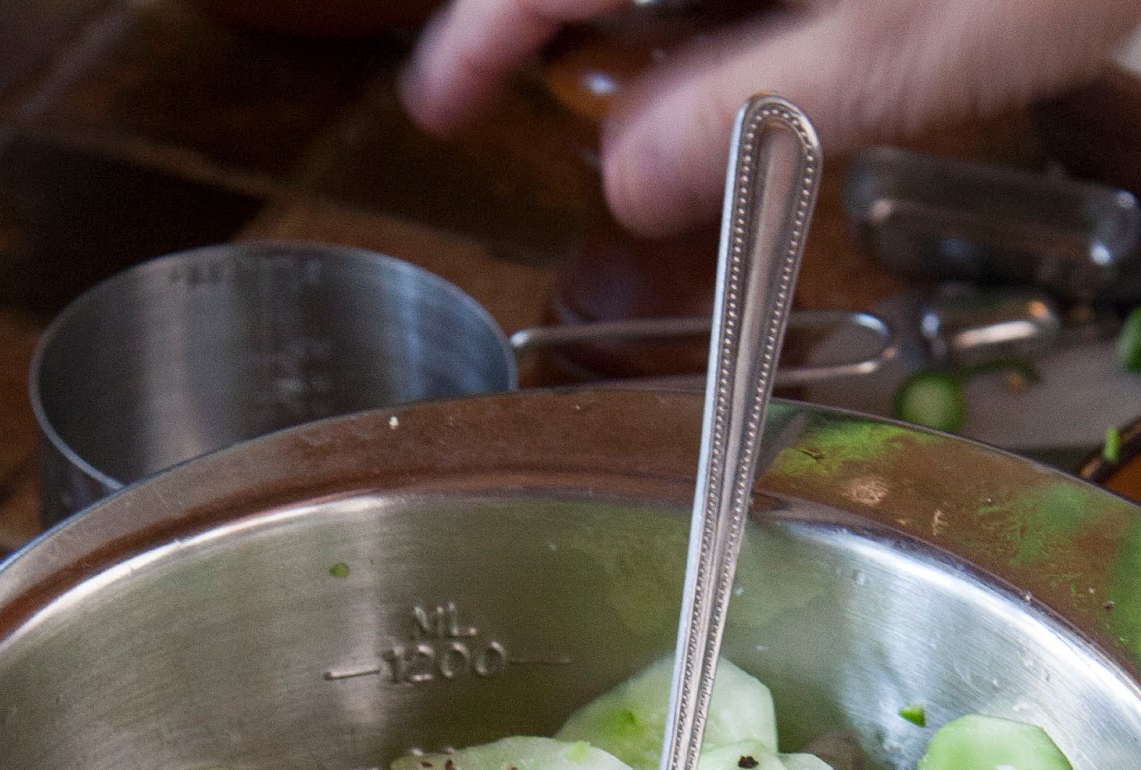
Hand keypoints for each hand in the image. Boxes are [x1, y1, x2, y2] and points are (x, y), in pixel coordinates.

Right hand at [398, 0, 1140, 235]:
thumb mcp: (898, 48)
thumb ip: (755, 113)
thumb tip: (630, 184)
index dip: (485, 32)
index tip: (440, 100)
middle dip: (538, 22)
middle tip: (485, 91)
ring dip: (619, 23)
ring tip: (576, 85)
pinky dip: (697, 17)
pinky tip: (699, 61)